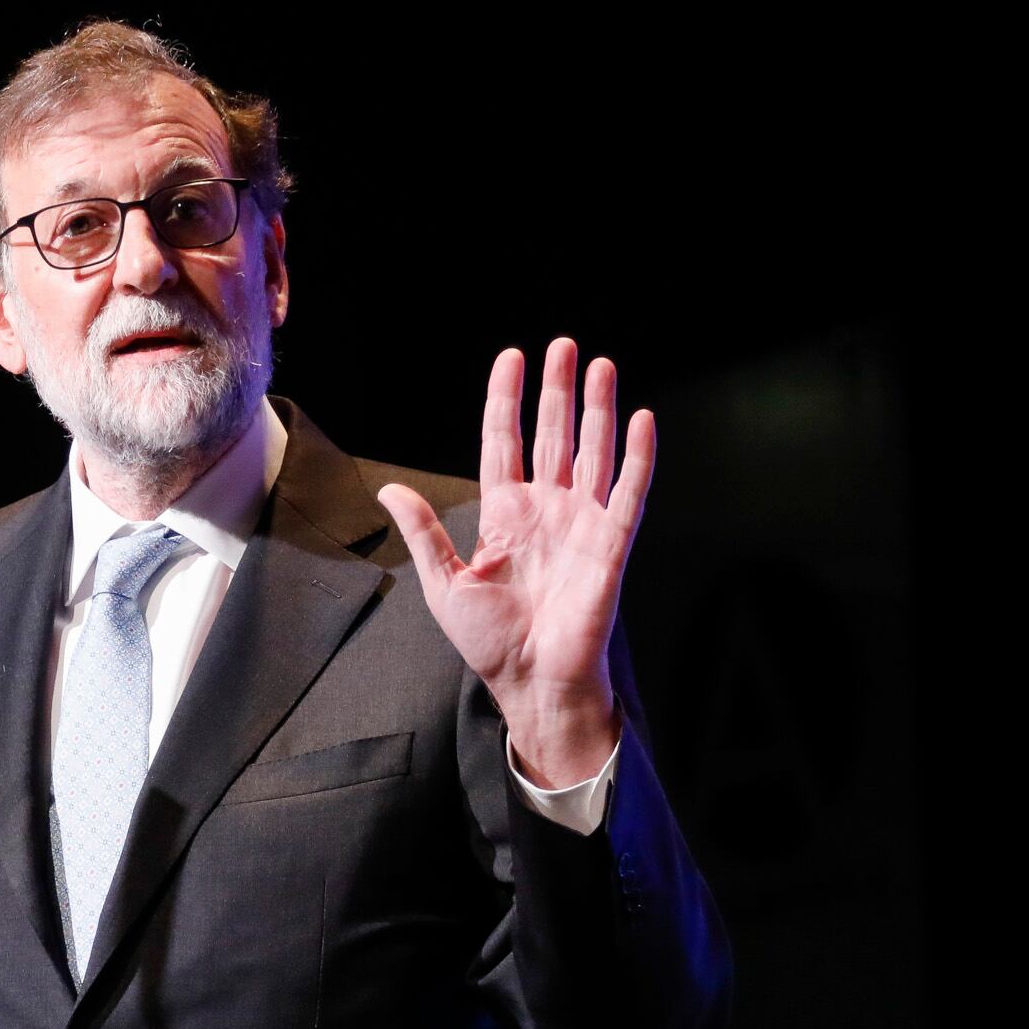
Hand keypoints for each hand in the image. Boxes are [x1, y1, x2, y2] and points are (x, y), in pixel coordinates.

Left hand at [379, 339, 655, 787]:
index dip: (507, 399)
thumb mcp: (443, 583)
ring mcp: (582, 524)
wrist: (531, 682)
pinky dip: (638, 457)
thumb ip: (423, 531)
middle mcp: (547, 510)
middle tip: (563, 346)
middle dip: (557, 391)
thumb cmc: (489, 642)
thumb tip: (387, 489)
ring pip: (594, 452)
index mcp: (505, 515)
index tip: (511, 356)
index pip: (505, 442)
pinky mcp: (612, 545)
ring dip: (597, 409)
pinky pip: (629, 492)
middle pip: (553, 435)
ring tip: (599, 365)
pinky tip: (641, 420)